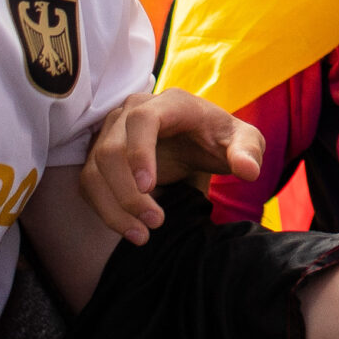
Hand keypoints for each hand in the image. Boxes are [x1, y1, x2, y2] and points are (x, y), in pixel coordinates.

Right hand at [78, 89, 263, 245]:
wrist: (198, 141)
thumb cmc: (219, 138)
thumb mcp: (244, 141)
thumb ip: (248, 150)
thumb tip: (248, 170)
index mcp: (169, 103)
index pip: (141, 120)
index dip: (139, 152)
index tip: (148, 187)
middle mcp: (132, 111)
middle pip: (111, 150)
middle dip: (128, 193)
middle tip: (155, 224)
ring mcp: (111, 132)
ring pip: (95, 170)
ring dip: (114, 207)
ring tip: (142, 235)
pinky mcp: (100, 154)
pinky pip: (89, 184)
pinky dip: (105, 210)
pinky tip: (130, 230)